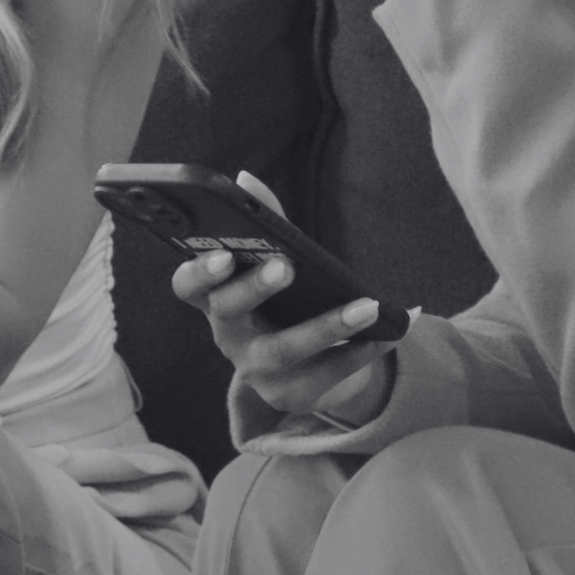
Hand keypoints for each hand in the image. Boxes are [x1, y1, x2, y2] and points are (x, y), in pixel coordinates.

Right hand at [171, 170, 397, 423]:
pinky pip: (325, 375)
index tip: (223, 255)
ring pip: (284, 349)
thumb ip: (265, 221)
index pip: (188, 286)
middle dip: (255, 288)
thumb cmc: (289, 299)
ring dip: (327, 325)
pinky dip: (359, 353)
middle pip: (230, 313)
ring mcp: (256, 370)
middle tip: (286, 266)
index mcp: (217, 298)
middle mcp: (228, 337)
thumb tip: (246, 180)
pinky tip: (387, 335)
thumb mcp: (277, 258)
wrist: (314, 364)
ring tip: (367, 306)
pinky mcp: (289, 394)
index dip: (199, 272)